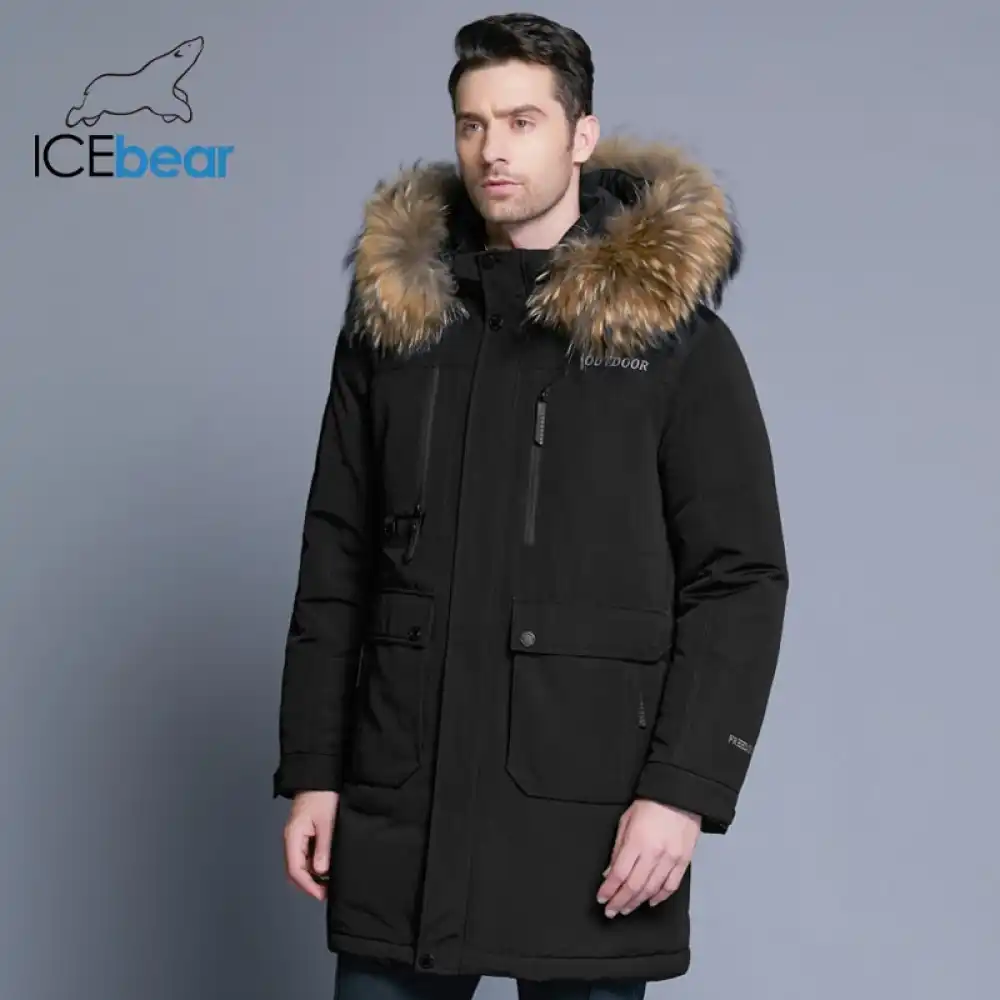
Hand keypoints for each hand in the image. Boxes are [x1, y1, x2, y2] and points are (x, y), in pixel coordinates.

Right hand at [283, 790, 338, 900]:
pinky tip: (327, 867)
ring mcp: (296, 837)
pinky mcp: (303, 834)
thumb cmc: (322, 795)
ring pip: (300, 864)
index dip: (308, 885)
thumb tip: (320, 871)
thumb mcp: (327, 822)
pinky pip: (305, 856)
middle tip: (328, 891)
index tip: (322, 894)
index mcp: (293, 836)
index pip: (295, 870)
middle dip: (309, 884)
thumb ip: (323, 847)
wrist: (319, 778)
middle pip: (295, 871)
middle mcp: (291, 839)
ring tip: (330, 881)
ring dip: (312, 875)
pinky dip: (314, 865)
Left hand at [596, 799, 700, 916]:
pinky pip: (671, 886)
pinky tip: (650, 902)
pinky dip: (660, 897)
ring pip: (652, 890)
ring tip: (626, 909)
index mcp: (637, 841)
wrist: (680, 796)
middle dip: (620, 901)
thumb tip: (609, 873)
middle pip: (634, 886)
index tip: (601, 899)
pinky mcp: (684, 861)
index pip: (619, 874)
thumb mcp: (626, 820)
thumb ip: (618, 848)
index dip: (609, 890)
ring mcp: (671, 859)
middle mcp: (654, 854)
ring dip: (637, 902)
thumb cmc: (649, 805)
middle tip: (611, 911)